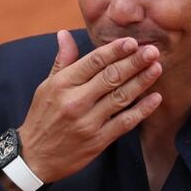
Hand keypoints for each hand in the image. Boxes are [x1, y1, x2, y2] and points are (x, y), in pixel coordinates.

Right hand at [17, 31, 162, 183]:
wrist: (34, 157)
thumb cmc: (41, 118)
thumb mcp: (46, 86)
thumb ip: (62, 60)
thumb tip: (65, 34)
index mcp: (62, 84)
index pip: (94, 62)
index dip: (115, 50)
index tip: (132, 42)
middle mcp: (75, 101)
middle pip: (111, 77)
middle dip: (134, 62)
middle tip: (153, 51)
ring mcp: (88, 122)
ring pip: (121, 97)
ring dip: (141, 81)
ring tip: (156, 68)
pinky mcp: (98, 140)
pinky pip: (125, 122)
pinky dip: (142, 110)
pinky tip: (155, 98)